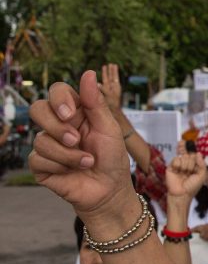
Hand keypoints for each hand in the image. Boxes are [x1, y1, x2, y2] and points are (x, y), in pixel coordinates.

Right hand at [28, 71, 133, 223]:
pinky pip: (38, 158)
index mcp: (76, 112)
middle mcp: (58, 125)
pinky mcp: (41, 164)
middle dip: (56, 126)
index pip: (57, 91)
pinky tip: (72, 172)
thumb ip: (96, 102)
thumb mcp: (109, 128)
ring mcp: (48, 144)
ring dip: (68, 154)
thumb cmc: (112, 158)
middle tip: (75, 139)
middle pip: (37, 109)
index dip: (59, 99)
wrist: (109, 190)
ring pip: (41, 139)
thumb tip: (88, 73)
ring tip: (87, 162)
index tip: (71, 113)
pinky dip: (60, 166)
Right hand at [165, 143, 205, 198]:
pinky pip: (176, 159)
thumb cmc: (192, 186)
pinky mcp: (171, 166)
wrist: (181, 194)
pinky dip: (178, 165)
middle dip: (190, 162)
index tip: (186, 142)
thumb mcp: (202, 175)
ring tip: (184, 174)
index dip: (191, 148)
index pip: (193, 153)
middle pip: (189, 154)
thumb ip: (202, 164)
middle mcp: (186, 164)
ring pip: (183, 157)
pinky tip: (178, 172)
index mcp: (194, 165)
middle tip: (189, 171)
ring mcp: (178, 165)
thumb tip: (198, 153)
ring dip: (186, 166)